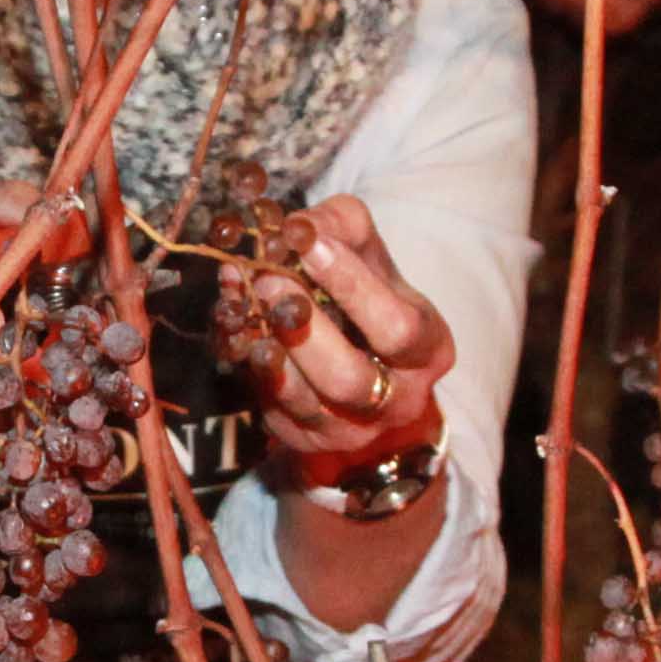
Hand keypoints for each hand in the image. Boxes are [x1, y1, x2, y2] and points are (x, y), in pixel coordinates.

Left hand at [251, 196, 449, 478]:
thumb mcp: (370, 255)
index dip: (352, 286)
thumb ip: (342, 226)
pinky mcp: (303, 436)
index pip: (397, 328)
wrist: (360, 363)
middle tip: (267, 278)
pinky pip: (269, 405)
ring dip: (268, 346)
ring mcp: (349, 428)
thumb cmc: (367, 299)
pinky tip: (232, 318)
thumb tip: (298, 224)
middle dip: (303, 327)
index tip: (310, 244)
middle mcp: (397, 400)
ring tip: (244, 296)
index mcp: (428, 351)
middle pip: (347, 378)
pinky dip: (247, 359)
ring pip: (303, 399)